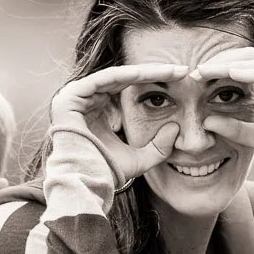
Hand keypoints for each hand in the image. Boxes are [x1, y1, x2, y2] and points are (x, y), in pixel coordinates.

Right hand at [51, 64, 187, 180]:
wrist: (86, 183)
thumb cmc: (107, 173)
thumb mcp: (139, 159)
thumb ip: (158, 147)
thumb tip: (175, 128)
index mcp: (95, 111)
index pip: (125, 89)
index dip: (152, 83)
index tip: (180, 82)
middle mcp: (84, 101)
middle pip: (122, 79)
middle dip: (154, 73)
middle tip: (182, 71)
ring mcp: (74, 97)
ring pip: (117, 75)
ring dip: (147, 71)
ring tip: (173, 72)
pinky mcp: (71, 96)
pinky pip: (106, 78)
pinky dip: (130, 74)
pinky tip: (154, 73)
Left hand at [192, 48, 253, 163]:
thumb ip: (234, 129)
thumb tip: (206, 122)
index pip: (244, 62)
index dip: (219, 65)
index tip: (196, 74)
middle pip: (248, 56)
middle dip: (220, 61)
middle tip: (196, 70)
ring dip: (230, 65)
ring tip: (207, 70)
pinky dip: (253, 73)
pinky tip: (233, 74)